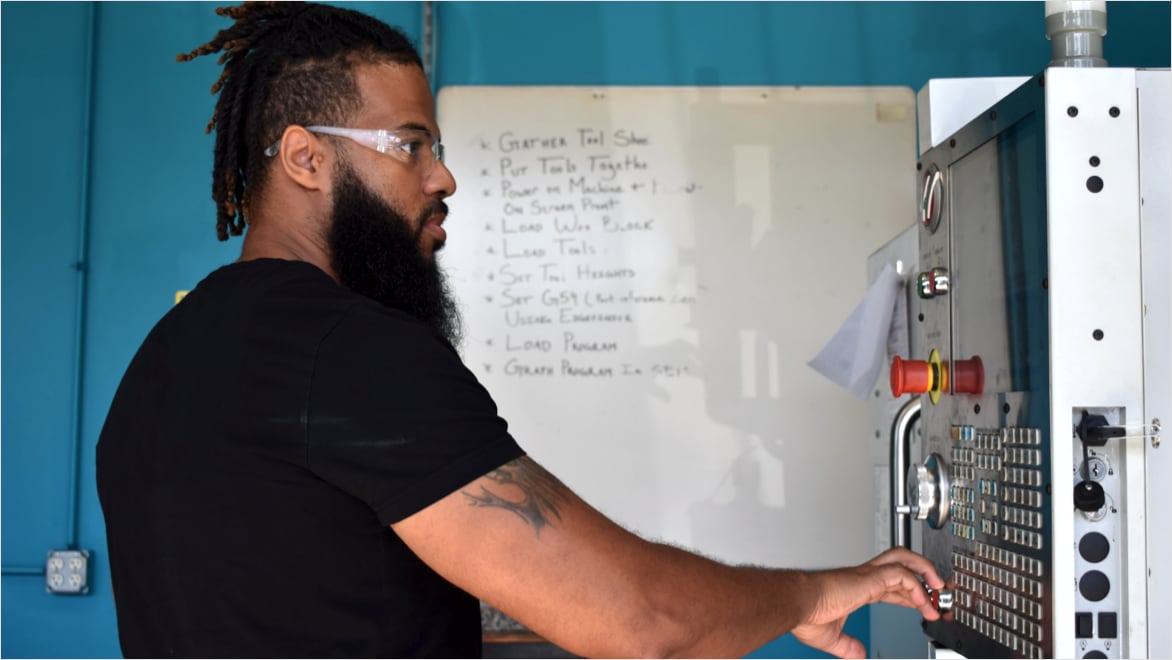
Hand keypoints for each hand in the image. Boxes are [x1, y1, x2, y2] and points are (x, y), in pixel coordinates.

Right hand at [791, 547, 944, 658]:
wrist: (797, 603)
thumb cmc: (806, 613)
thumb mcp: (832, 637)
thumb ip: (848, 646)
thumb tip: (859, 655)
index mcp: (857, 588)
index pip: (892, 584)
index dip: (912, 594)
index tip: (924, 605)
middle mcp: (864, 577)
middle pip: (901, 562)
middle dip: (924, 576)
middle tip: (939, 593)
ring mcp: (867, 575)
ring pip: (904, 559)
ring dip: (926, 572)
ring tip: (939, 589)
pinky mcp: (869, 578)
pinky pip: (902, 574)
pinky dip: (917, 586)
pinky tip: (923, 600)